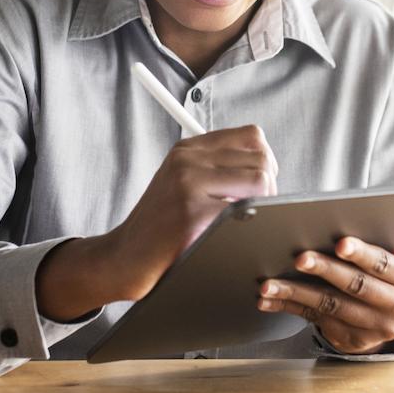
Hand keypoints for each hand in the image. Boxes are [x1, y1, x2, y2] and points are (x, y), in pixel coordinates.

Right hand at [107, 124, 278, 301]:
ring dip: (263, 205)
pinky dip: (246, 225)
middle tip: (255, 209)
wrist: (124, 256)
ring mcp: (189, 184)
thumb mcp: (180, 181)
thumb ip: (214, 167)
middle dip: (269, 187)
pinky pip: (245, 211)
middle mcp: (188, 160)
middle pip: (261, 159)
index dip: (266, 160)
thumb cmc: (159, 225)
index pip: (251, 136)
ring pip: (260, 181)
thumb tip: (264, 166)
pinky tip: (228, 234)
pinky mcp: (193, 213)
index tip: (261, 182)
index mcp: (188, 149)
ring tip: (245, 220)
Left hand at [256, 229, 393, 354]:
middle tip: (300, 258)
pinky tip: (268, 300)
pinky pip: (314, 319)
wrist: (393, 320)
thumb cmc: (390, 279)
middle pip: (355, 286)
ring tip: (270, 283)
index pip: (384, 264)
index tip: (339, 244)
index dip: (361, 254)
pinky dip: (288, 307)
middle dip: (325, 270)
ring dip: (297, 292)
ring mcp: (373, 329)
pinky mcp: (350, 339)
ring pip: (330, 306)